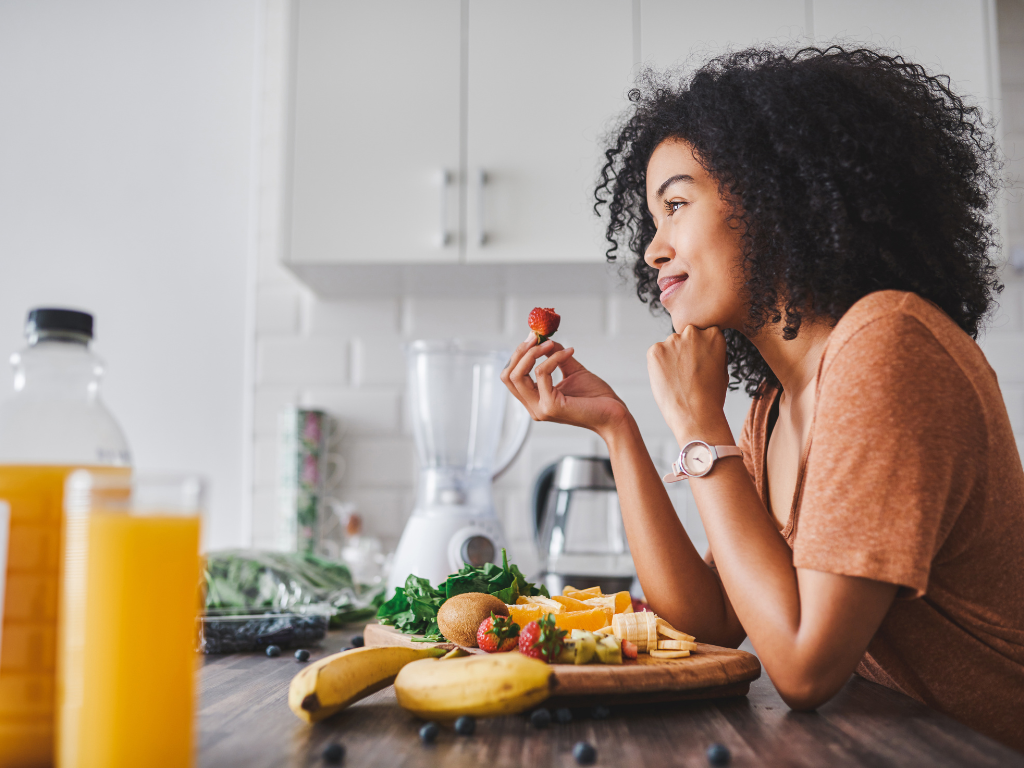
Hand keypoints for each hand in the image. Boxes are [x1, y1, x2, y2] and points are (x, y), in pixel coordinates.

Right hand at [502, 335, 629, 437]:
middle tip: (535, 337)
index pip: (510, 377)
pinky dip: (553, 358)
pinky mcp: (551, 406)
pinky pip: (542, 373)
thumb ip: (555, 356)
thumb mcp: (571, 370)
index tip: (532, 337)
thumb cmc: (596, 397)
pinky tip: (569, 353)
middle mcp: (534, 407)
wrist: (614, 414)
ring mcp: (540, 408)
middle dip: (520, 352)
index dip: (518, 355)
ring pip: (518, 375)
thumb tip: (545, 339)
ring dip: (533, 353)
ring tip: (549, 343)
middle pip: (508, 376)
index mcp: (535, 401)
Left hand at [647, 325, 730, 443]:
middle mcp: (693, 332)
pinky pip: (656, 355)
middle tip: (688, 374)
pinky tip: (668, 381)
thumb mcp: (722, 368)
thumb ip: (712, 351)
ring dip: (671, 359)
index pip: (703, 335)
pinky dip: (658, 366)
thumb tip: (703, 345)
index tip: (700, 365)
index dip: (700, 352)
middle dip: (685, 352)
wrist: (696, 415)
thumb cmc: (711, 397)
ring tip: (678, 381)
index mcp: (713, 334)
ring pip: (669, 347)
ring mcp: (672, 340)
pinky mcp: (655, 350)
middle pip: (685, 338)